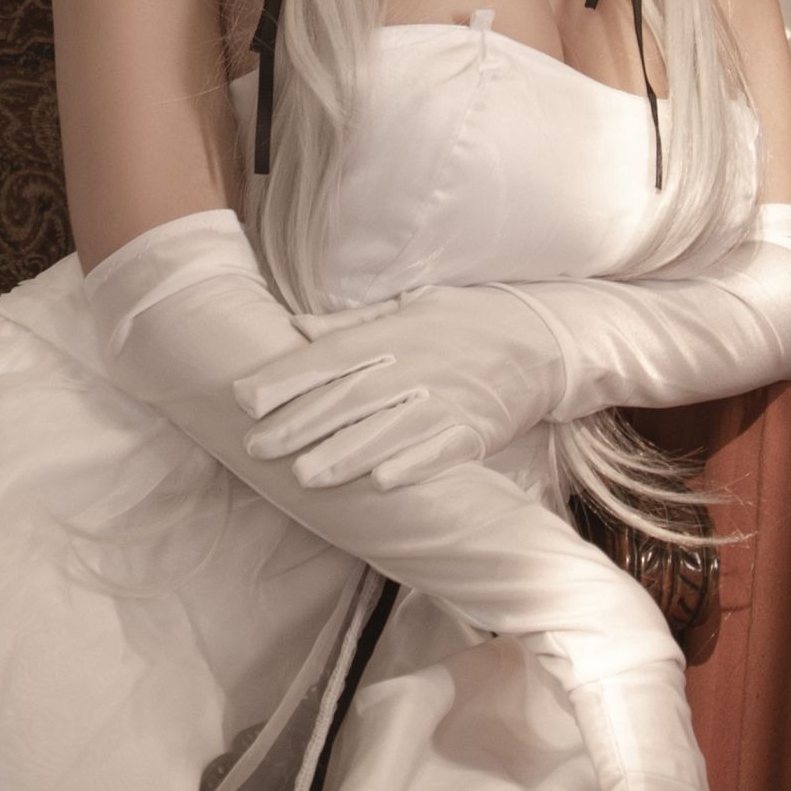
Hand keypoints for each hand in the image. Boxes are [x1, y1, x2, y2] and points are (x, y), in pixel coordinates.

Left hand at [236, 285, 567, 489]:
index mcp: (396, 332)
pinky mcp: (473, 432)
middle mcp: (416, 366)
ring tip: (302, 475)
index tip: (244, 398)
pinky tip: (379, 483)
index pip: (330, 357)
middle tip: (256, 447)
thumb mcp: (411, 306)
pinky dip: (410, 467)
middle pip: (349, 397)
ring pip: (387, 430)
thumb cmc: (469, 320)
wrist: (545, 339)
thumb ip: (351, 323)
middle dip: (299, 423)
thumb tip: (295, 327)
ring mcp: (447, 401)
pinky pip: (438, 452)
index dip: (285, 378)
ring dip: (343, 454)